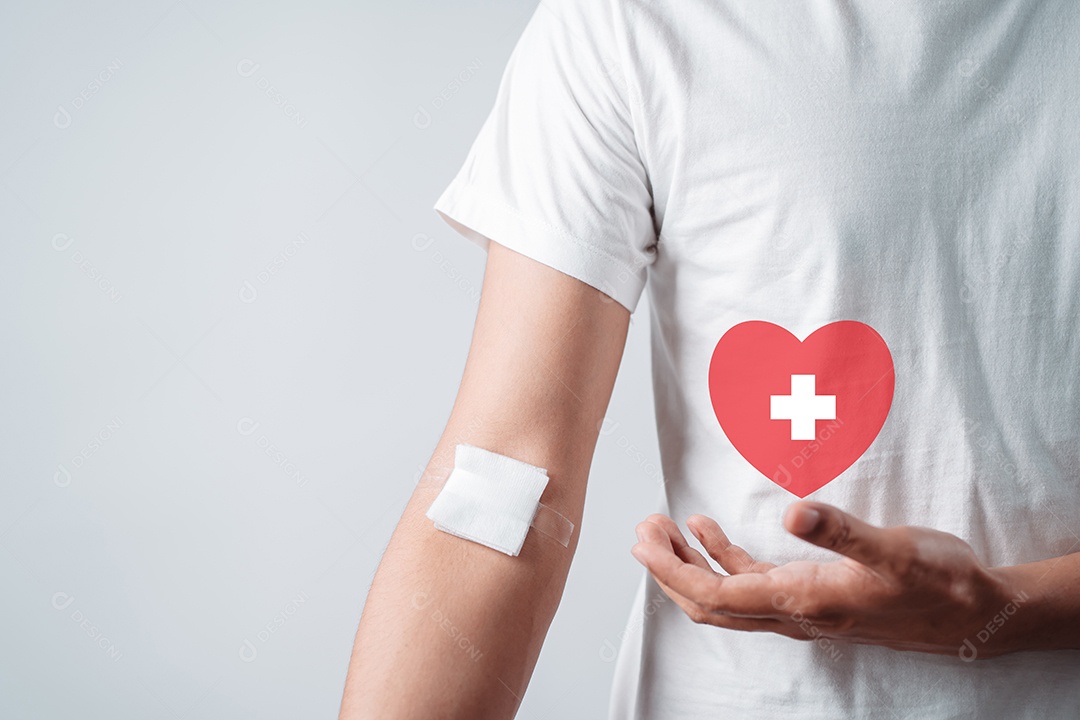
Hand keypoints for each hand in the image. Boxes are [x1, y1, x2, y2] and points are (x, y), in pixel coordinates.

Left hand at [630, 502, 1020, 657]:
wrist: (974, 614)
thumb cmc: (939, 582)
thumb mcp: (896, 550)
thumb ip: (842, 531)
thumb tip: (792, 510)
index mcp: (803, 601)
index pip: (717, 594)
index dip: (673, 570)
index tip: (644, 541)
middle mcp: (793, 613)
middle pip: (710, 601)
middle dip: (669, 569)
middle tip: (643, 530)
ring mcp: (800, 608)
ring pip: (727, 593)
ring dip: (691, 563)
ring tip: (664, 527)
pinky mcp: (812, 595)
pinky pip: (752, 584)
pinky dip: (724, 558)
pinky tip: (709, 529)